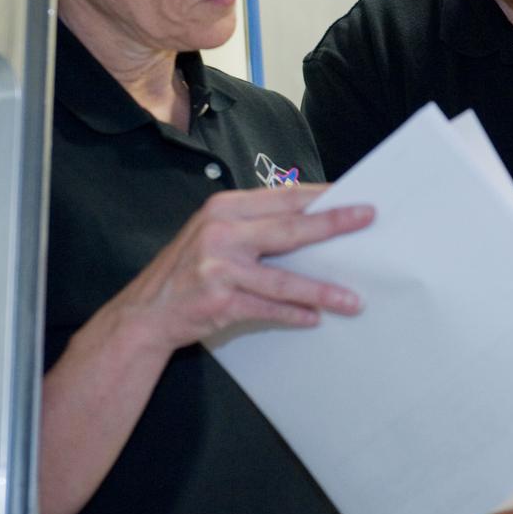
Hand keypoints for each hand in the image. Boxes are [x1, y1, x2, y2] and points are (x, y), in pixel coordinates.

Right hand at [120, 184, 370, 351]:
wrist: (146, 311)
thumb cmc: (189, 269)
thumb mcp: (215, 233)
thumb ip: (255, 224)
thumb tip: (311, 221)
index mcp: (225, 207)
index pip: (283, 198)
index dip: (321, 197)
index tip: (353, 195)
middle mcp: (222, 232)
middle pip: (290, 229)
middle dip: (333, 224)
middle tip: (366, 220)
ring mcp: (220, 267)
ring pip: (284, 279)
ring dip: (323, 291)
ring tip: (353, 300)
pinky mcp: (220, 301)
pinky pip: (268, 308)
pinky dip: (294, 314)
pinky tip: (315, 318)